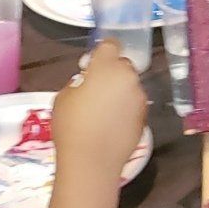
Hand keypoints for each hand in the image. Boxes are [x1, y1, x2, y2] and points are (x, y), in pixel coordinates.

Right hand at [52, 40, 147, 191]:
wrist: (92, 161)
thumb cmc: (71, 126)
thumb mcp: (63, 98)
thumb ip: (79, 83)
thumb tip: (87, 84)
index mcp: (108, 67)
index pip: (109, 46)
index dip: (101, 53)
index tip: (92, 64)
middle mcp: (129, 78)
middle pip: (122, 66)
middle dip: (111, 73)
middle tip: (94, 89)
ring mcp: (140, 99)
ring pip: (129, 87)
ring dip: (119, 92)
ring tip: (102, 111)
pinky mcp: (144, 118)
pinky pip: (133, 106)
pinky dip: (125, 110)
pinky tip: (110, 125)